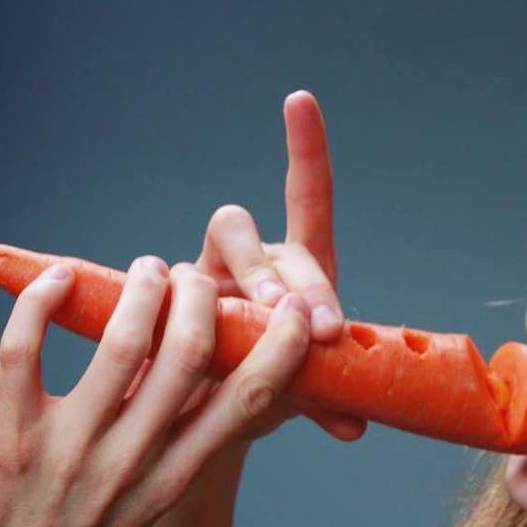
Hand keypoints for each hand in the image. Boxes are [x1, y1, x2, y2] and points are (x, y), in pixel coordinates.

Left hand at [0, 255, 316, 526]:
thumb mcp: (153, 497)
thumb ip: (182, 435)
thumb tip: (208, 364)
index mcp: (176, 475)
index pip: (246, 400)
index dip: (280, 347)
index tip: (295, 309)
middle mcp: (131, 460)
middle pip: (187, 355)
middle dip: (201, 298)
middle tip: (196, 276)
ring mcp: (70, 447)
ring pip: (119, 345)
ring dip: (142, 291)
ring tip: (148, 268)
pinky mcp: (11, 437)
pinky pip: (25, 351)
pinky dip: (41, 303)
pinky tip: (60, 276)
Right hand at [126, 90, 367, 443]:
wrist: (214, 418)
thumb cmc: (270, 386)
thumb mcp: (303, 389)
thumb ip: (328, 398)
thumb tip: (356, 425)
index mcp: (296, 270)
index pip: (304, 197)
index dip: (304, 148)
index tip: (299, 100)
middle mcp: (251, 264)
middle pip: (270, 242)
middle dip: (296, 278)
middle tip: (317, 328)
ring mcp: (205, 279)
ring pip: (224, 247)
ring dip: (254, 279)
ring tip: (270, 321)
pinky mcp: (169, 302)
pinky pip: (175, 297)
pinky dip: (188, 325)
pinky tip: (198, 356)